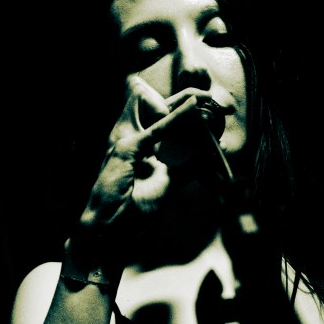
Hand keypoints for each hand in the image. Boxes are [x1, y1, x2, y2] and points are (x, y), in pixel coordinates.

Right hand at [66, 77, 217, 267]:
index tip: (206, 104)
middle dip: (184, 101)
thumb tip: (213, 156)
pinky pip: (157, 130)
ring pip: (159, 116)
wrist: (110, 229)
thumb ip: (189, 169)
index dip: (184, 113)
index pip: (164, 123)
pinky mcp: (126, 148)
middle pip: (160, 113)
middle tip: (207, 95)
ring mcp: (127, 142)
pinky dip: (176, 118)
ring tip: (203, 97)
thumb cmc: (133, 209)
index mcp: (141, 147)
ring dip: (182, 106)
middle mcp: (133, 140)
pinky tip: (192, 107)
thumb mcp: (170, 184)